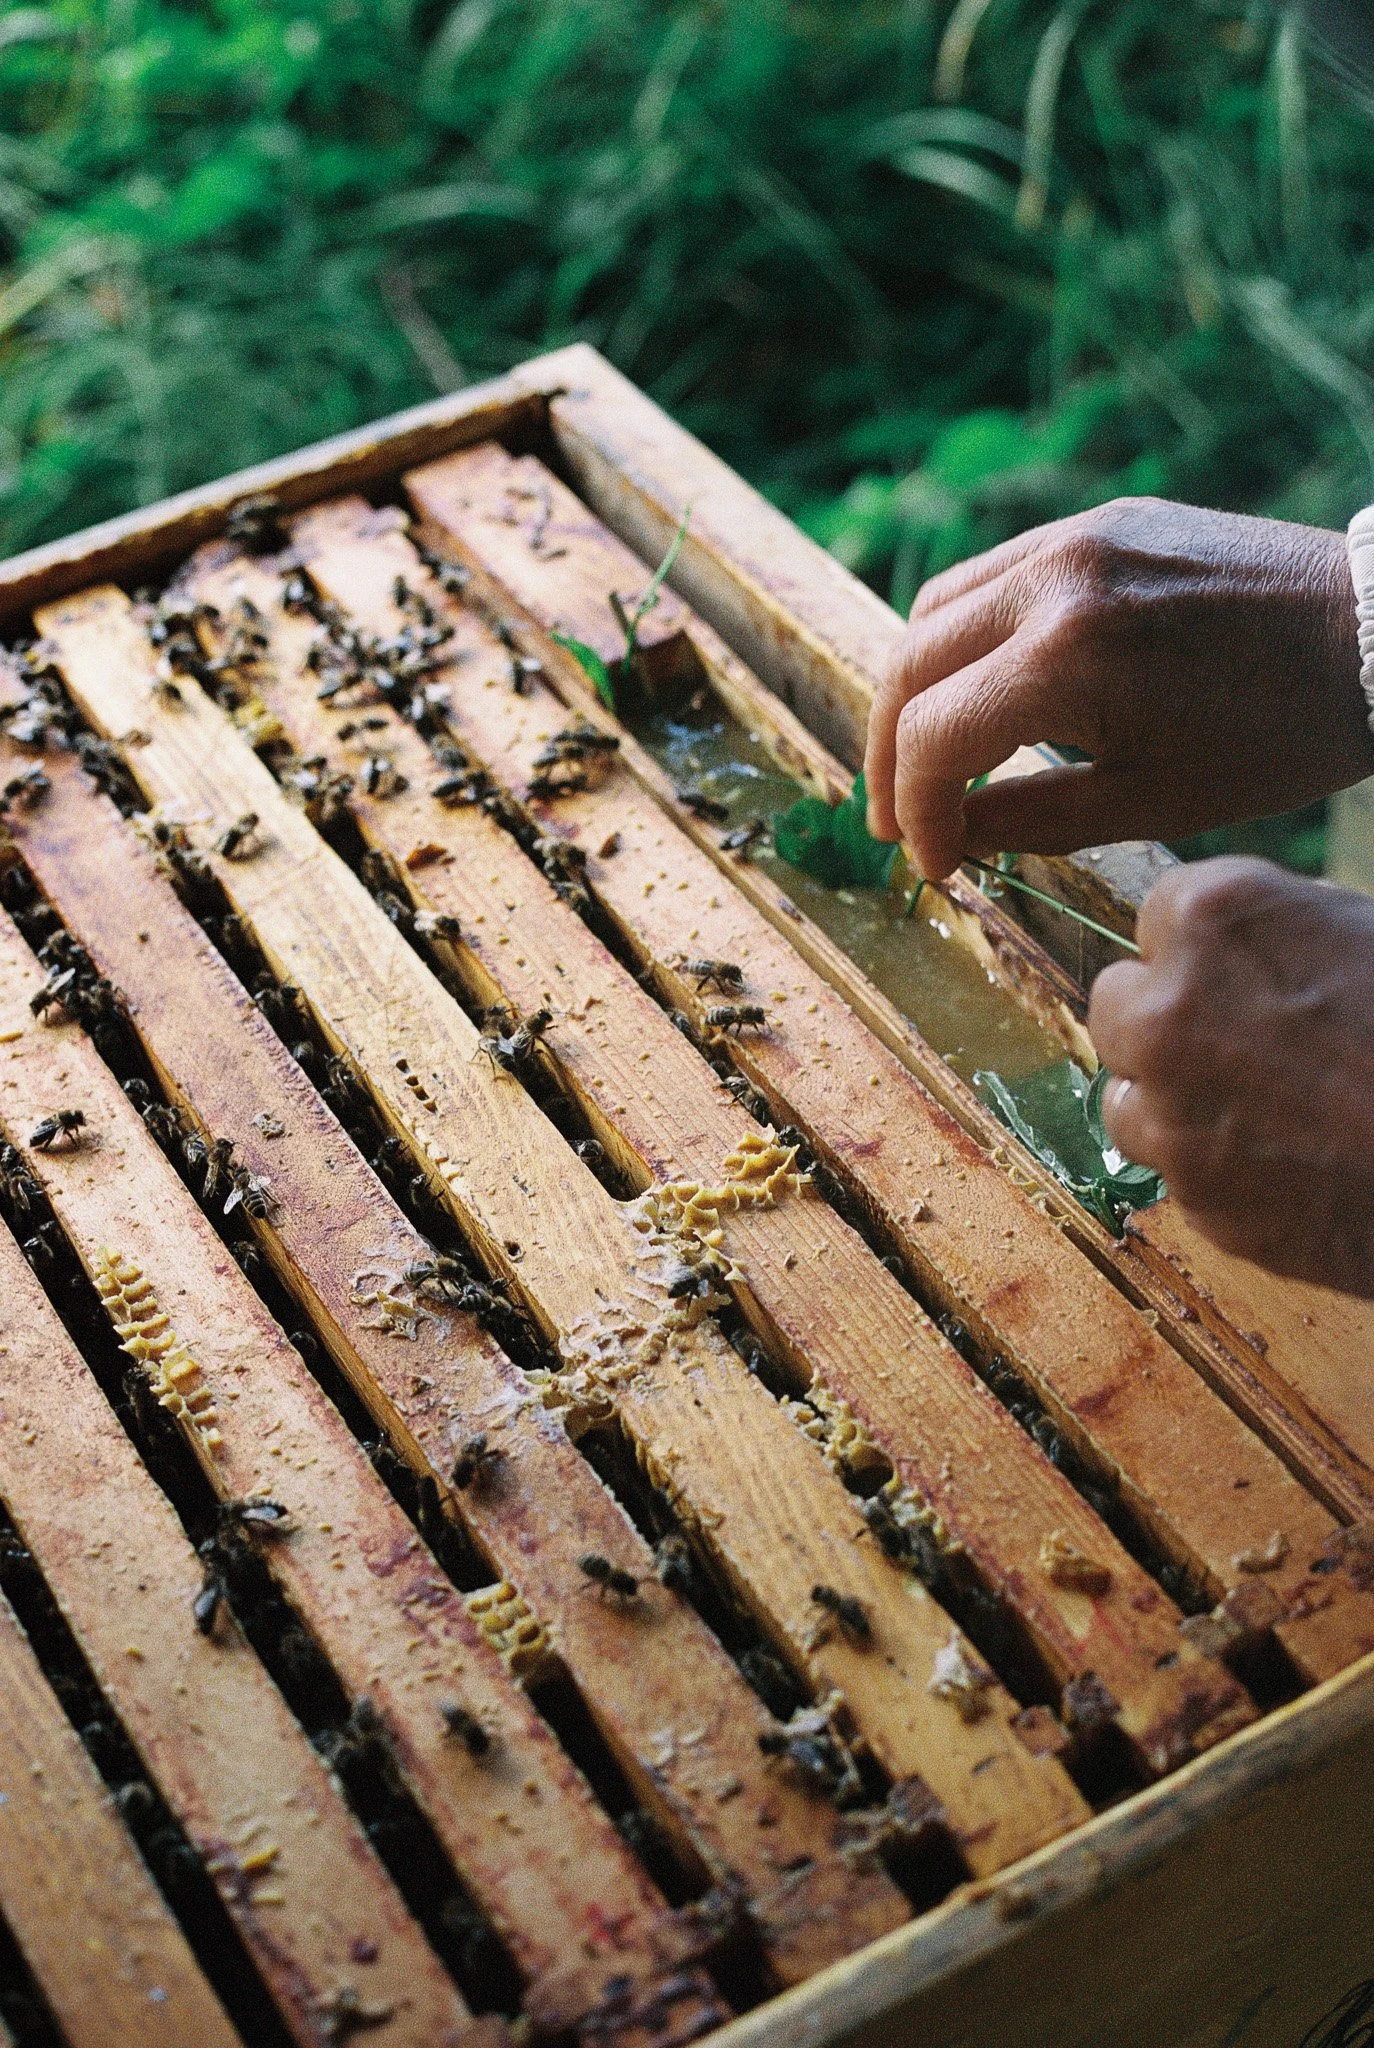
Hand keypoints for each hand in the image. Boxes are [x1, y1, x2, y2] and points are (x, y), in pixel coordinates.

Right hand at [865, 497, 1371, 879]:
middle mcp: (1052, 578)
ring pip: (935, 610)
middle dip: (891, 754)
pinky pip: (992, 575)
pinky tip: (980, 691)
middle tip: (898, 819)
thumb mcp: (1149, 803)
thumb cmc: (1276, 735)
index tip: (934, 863)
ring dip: (914, 690)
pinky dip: (962, 638)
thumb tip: (951, 839)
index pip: (932, 738)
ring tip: (928, 758)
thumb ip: (1030, 822)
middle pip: (908, 665)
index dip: (917, 812)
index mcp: (1065, 657)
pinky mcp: (1099, 520)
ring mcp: (1073, 535)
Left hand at [1090, 856, 1373, 1297]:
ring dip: (1177, 1101)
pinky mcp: (1196, 1199)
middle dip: (1167, 1019)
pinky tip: (1298, 1163)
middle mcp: (1167, 1010)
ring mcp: (1172, 1113)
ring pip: (1130, 1097)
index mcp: (1214, 919)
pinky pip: (1180, 1173)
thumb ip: (1288, 930)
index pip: (1157, 914)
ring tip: (1274, 1110)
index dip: (1207, 948)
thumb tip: (1244, 944)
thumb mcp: (1371, 933)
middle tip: (1247, 1041)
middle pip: (1117, 1003)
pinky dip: (1221, 1170)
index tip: (1247, 969)